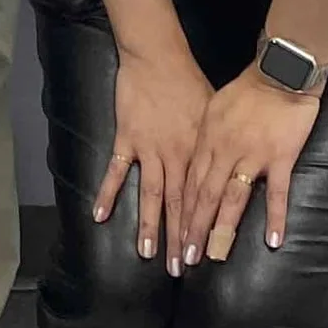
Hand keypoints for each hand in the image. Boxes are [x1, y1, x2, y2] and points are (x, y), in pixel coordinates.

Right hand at [95, 44, 211, 269]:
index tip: (202, 255)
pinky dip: (108, 193)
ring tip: (147, 254)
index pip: (201, 199)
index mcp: (200, 153)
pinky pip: (117, 171)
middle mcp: (177, 156)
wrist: (159, 58)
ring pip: (152, 195)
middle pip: (179, 205)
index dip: (201, 228)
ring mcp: (150, 149)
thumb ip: (215, 145)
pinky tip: (100, 215)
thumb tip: (227, 169)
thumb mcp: (213, 115)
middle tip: (178, 269)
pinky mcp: (127, 138)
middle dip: (179, 238)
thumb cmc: (190, 82)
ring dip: (150, 225)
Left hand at [187, 68, 320, 265]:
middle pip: (203, 196)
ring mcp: (251, 156)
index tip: (172, 238)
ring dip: (222, 229)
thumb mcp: (213, 110)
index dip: (179, 213)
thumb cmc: (245, 91)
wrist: (278, 72)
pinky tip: (274, 241)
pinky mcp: (280, 157)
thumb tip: (195, 161)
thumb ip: (204, 138)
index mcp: (206, 141)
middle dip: (192, 230)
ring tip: (214, 257)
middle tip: (185, 260)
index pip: (188, 184)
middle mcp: (223, 152)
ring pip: (232, 198)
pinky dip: (275, 217)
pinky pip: (277, 192)